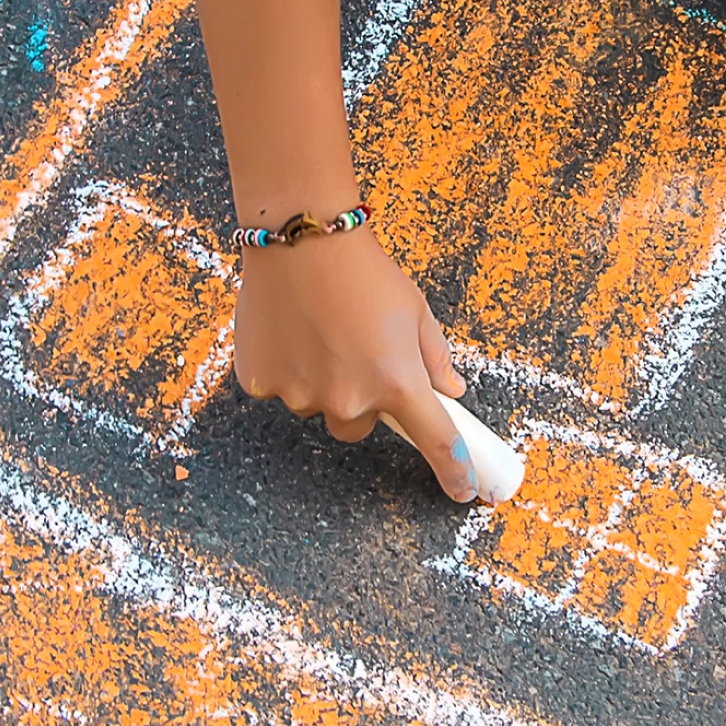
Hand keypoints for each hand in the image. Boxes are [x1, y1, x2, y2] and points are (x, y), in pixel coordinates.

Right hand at [229, 229, 473, 501]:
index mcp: (397, 381)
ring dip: (321, 382)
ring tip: (317, 331)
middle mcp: (349, 397)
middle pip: (358, 426)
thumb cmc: (363, 268)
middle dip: (361, 399)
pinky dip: (285, 368)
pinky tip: (287, 329)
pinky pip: (279, 389)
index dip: (454, 471)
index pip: (435, 441)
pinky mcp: (261, 382)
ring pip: (317, 406)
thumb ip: (433, 356)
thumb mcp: (414, 309)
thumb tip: (449, 390)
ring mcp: (301, 393)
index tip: (464, 490)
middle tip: (354, 354)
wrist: (299, 235)